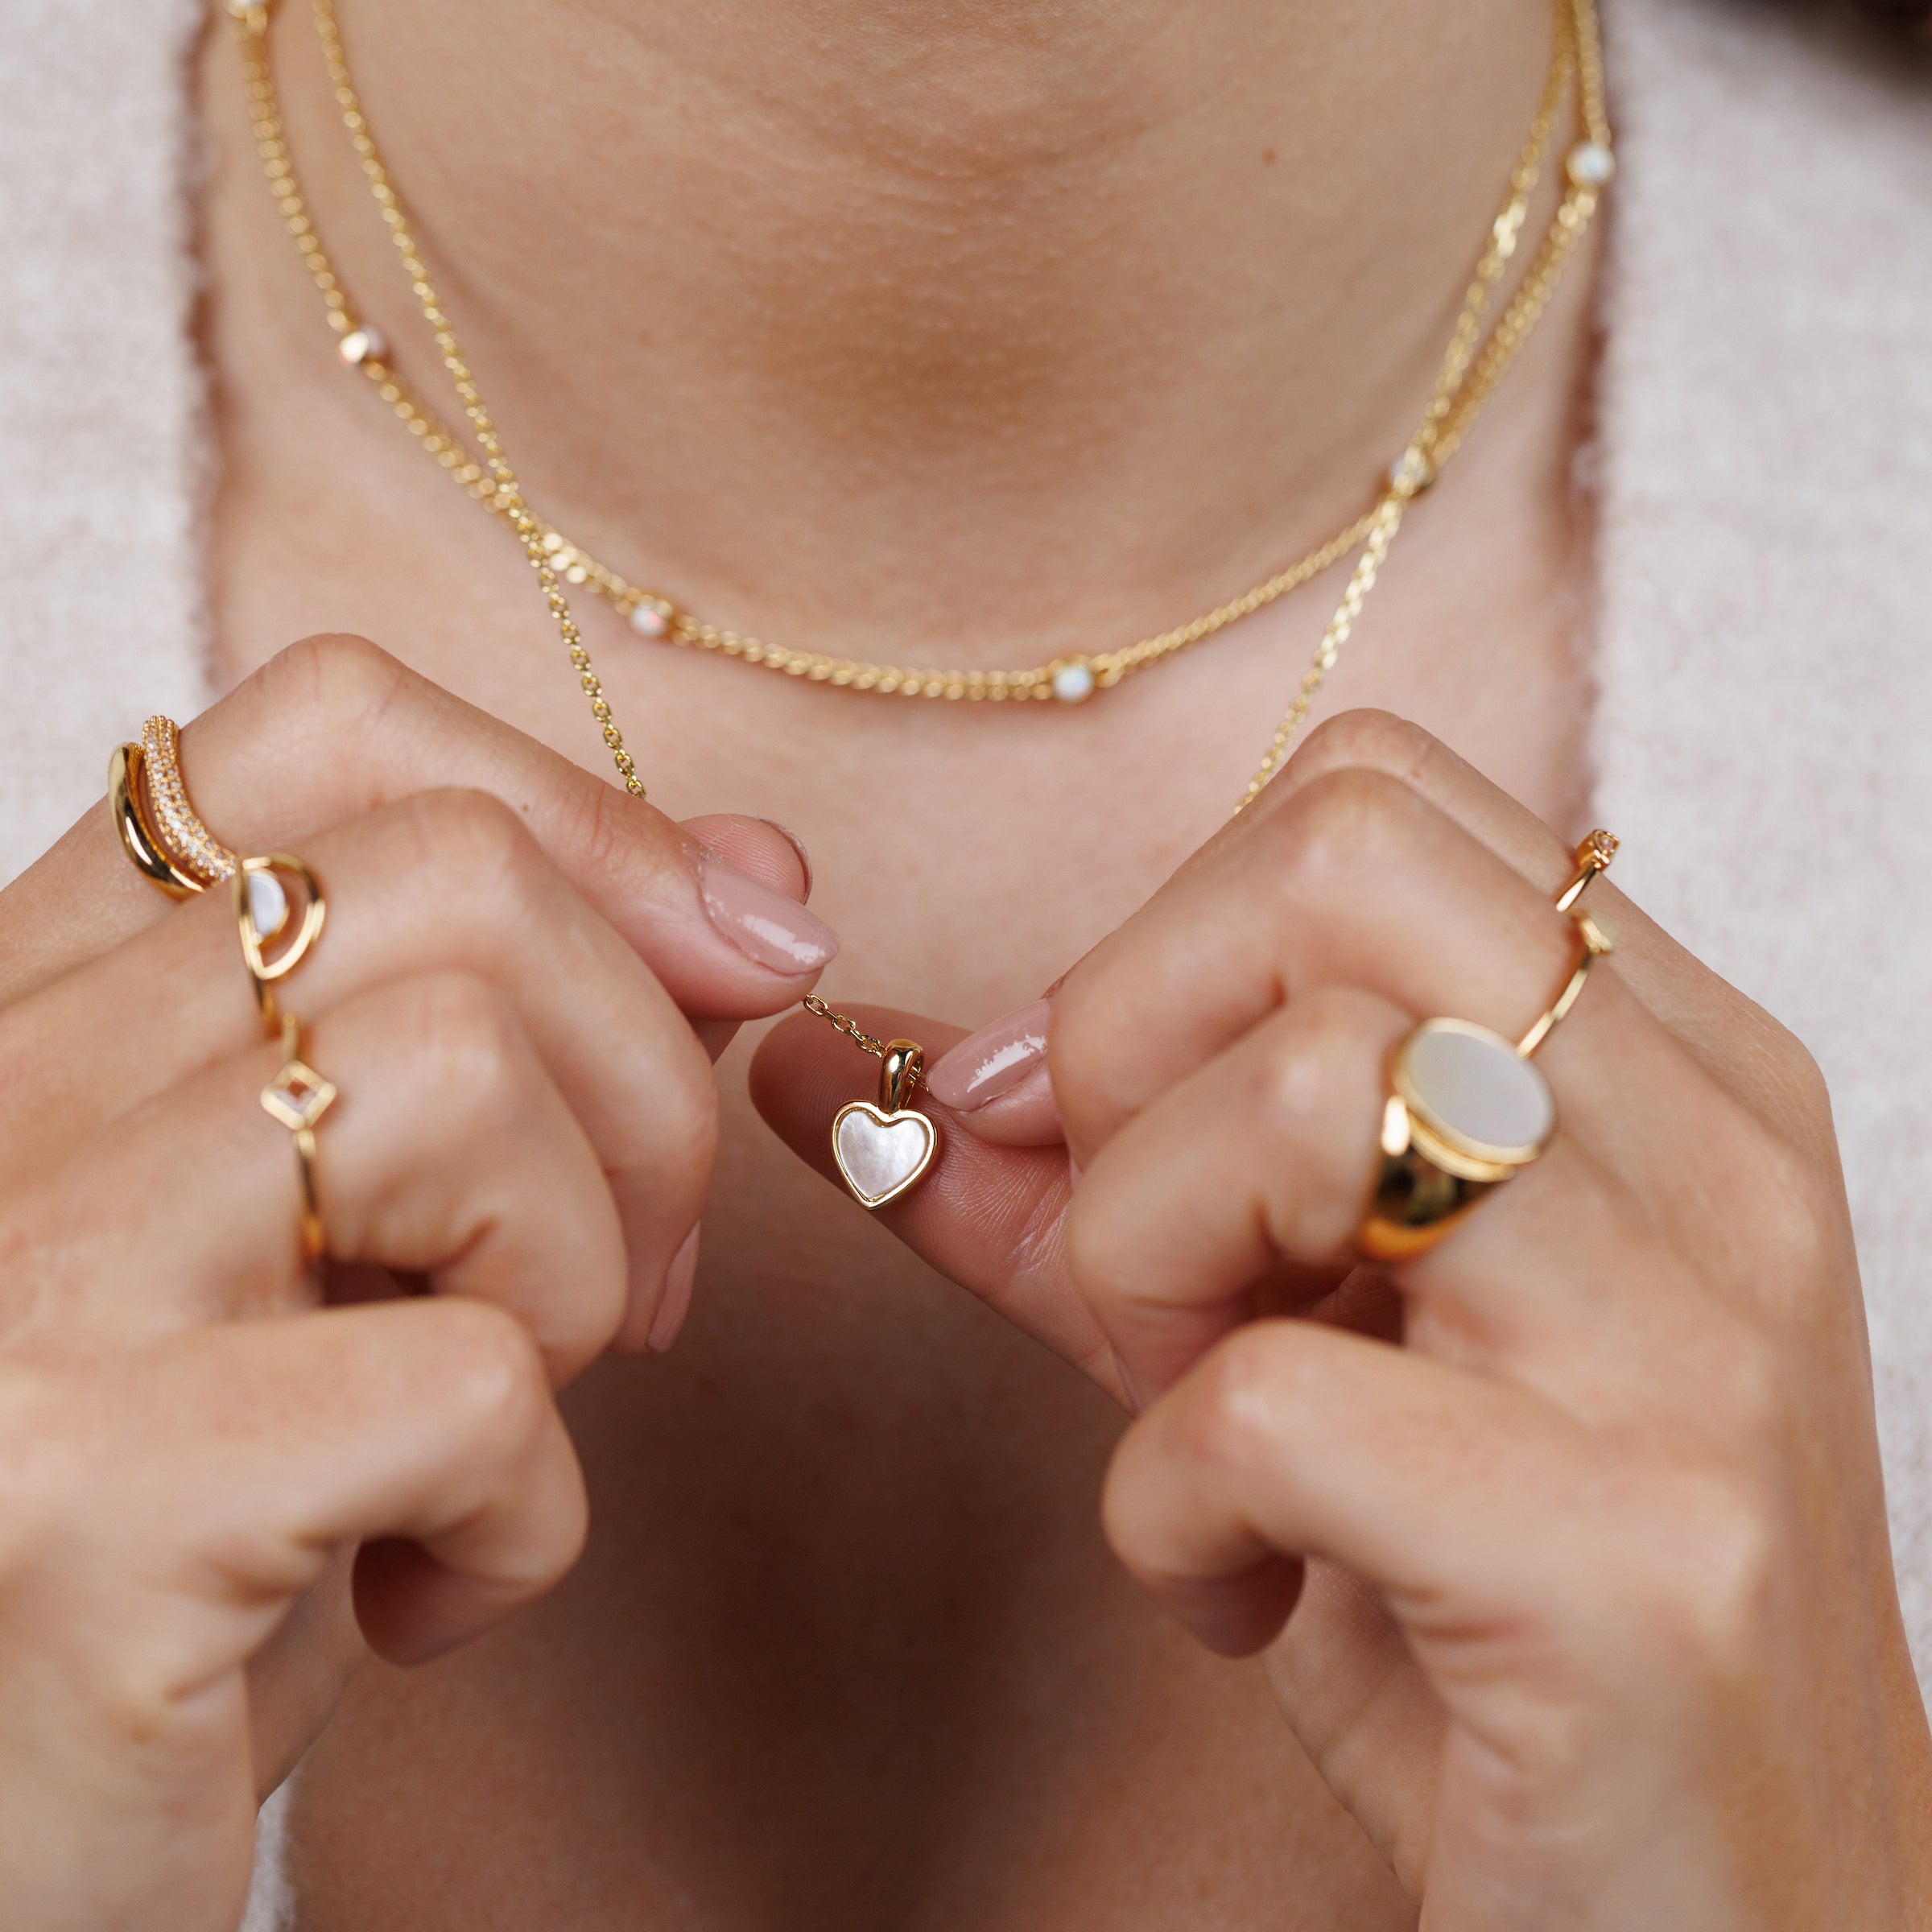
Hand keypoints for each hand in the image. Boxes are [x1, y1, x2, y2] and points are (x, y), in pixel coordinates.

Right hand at [0, 634, 835, 1931]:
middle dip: (645, 1089)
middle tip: (630, 1284)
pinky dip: (525, 1512)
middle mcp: (0, 1089)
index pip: (328, 723)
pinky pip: (463, 1385)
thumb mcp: (354, 1240)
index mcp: (54, 1002)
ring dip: (580, 1280)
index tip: (732, 956)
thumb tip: (761, 877)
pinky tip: (417, 1590)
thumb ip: (518, 1036)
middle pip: (461, 884)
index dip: (587, 815)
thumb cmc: (205, 1515)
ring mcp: (19, 1275)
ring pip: (461, 1081)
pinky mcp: (75, 1490)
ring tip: (496, 1420)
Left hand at [753, 709, 1931, 1927]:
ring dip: (1145, 1267)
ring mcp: (1699, 1344)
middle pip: (1326, 872)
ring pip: (1297, 1097)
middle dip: (1132, 1055)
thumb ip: (1068, 1189)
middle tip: (1151, 1262)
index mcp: (1664, 1063)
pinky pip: (1263, 1402)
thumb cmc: (1482, 1610)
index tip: (1096, 1125)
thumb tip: (827, 1061)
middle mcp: (1717, 1153)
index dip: (1157, 949)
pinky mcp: (1643, 1555)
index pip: (1360, 797)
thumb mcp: (1268, 1347)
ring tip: (1204, 1422)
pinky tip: (1241, 1588)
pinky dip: (1164, 1508)